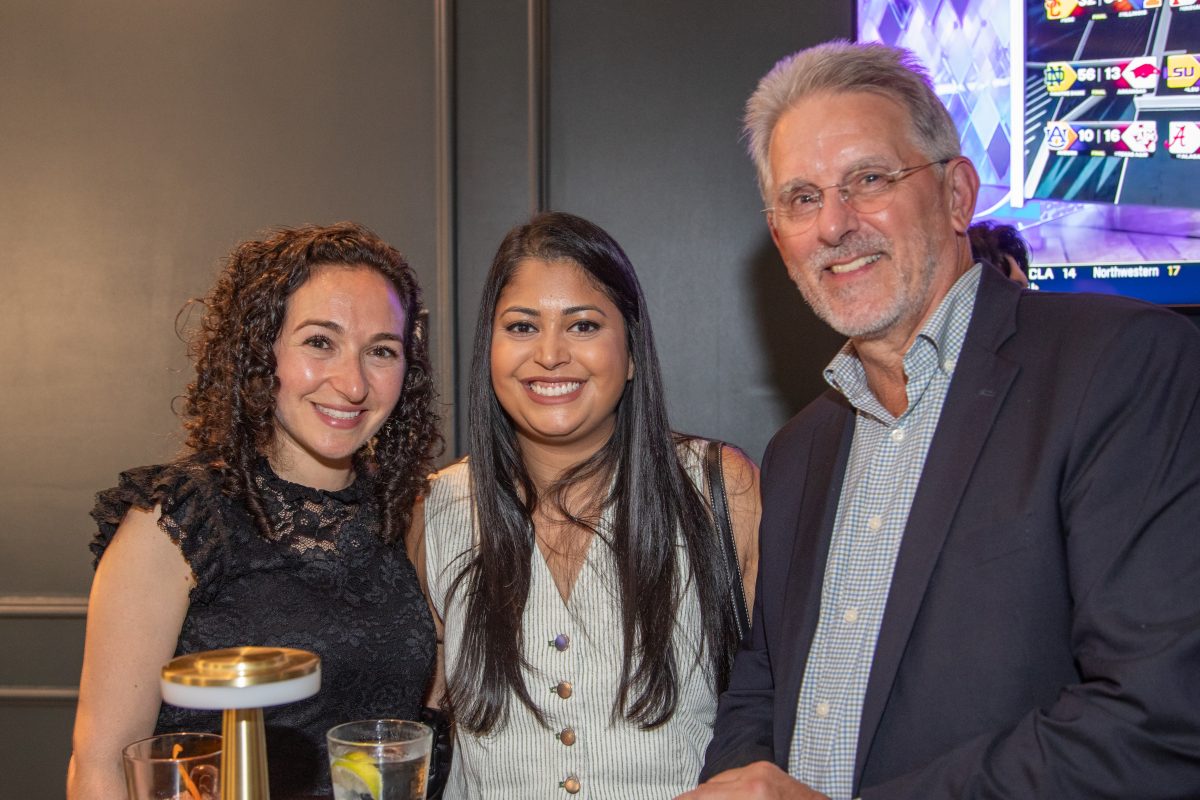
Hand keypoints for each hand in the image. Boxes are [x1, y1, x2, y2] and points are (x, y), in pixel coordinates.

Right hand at [675, 761, 830, 798]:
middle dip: (693, 798)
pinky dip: (724, 788)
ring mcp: (760, 770)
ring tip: (700, 799)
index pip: (703, 795)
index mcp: (751, 795)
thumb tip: (697, 797)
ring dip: (708, 794)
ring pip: (717, 781)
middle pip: (706, 789)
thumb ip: (722, 799)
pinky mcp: (765, 767)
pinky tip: (723, 797)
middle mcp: (754, 778)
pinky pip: (732, 775)